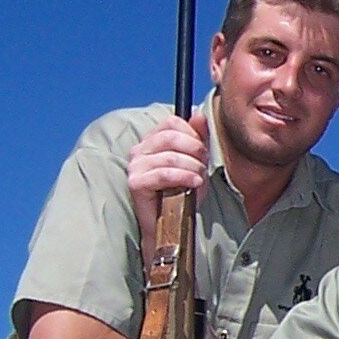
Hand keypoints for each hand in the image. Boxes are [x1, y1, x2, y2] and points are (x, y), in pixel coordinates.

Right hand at [127, 112, 211, 267]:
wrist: (173, 223)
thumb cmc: (183, 191)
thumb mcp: (196, 161)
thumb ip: (198, 138)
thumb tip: (198, 115)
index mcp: (152, 140)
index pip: (172, 122)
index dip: (193, 133)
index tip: (202, 150)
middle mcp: (140, 149)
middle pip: (171, 136)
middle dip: (195, 150)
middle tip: (204, 164)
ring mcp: (135, 166)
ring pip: (170, 156)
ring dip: (192, 166)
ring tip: (199, 178)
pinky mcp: (135, 183)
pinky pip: (163, 174)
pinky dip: (183, 177)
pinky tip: (193, 183)